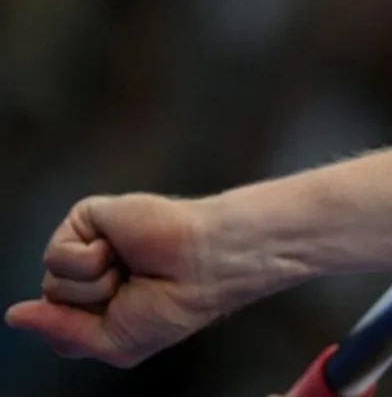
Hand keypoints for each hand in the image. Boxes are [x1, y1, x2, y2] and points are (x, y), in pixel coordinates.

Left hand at [5, 193, 225, 367]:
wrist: (204, 264)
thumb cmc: (174, 304)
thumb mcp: (115, 342)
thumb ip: (62, 332)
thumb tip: (14, 316)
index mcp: (100, 301)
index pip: (56, 322)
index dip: (79, 327)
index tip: (119, 316)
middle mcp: (90, 272)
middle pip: (52, 302)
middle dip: (91, 306)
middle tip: (133, 289)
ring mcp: (88, 244)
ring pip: (51, 282)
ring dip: (94, 285)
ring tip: (131, 268)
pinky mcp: (87, 218)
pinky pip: (58, 255)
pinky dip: (89, 261)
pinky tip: (118, 250)